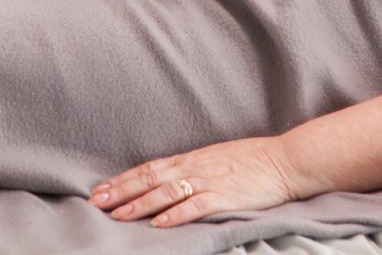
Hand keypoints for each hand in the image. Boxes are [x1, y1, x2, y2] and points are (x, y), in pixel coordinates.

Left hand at [88, 136, 297, 228]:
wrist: (285, 159)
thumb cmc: (254, 160)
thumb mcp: (218, 159)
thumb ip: (194, 169)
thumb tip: (169, 180)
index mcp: (194, 159)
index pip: (151, 168)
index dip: (124, 179)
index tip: (101, 189)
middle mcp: (196, 167)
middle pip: (152, 178)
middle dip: (123, 190)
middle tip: (96, 202)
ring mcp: (210, 181)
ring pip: (168, 191)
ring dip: (142, 203)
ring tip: (119, 215)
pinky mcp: (226, 196)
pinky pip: (197, 205)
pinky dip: (177, 214)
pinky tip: (160, 223)